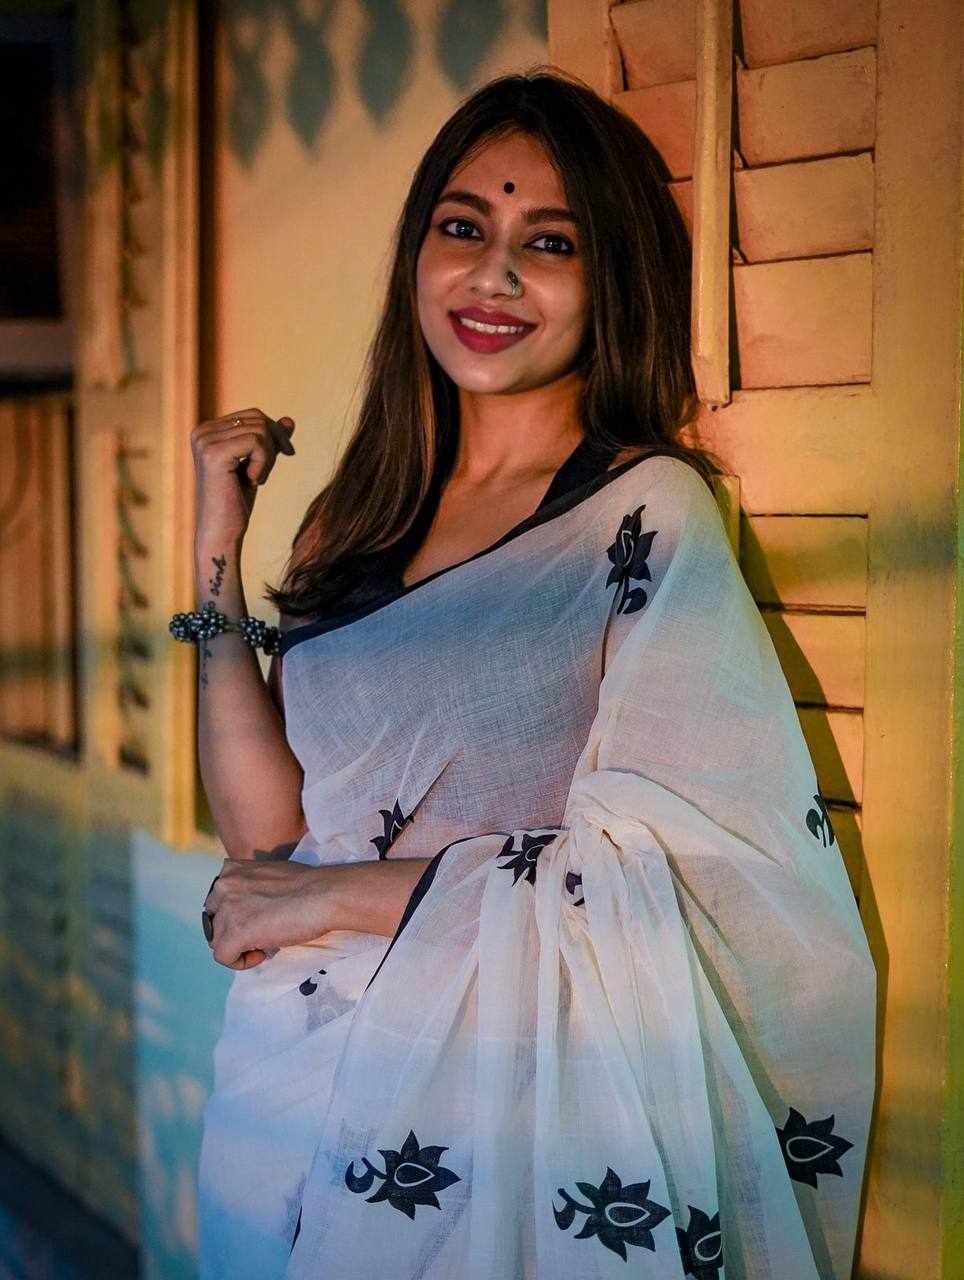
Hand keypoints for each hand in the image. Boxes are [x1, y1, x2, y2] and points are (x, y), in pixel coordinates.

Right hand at [190, 407, 296, 545]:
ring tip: (257, 478)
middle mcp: (202, 432)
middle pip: (258, 418)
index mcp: (207, 431)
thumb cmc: (237, 502)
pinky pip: (256, 442)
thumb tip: (290, 420)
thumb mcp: (258, 464)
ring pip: (260, 429)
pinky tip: (253, 481)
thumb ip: (270, 442)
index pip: (253, 415)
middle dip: (274, 444)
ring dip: (269, 457)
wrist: (222, 532)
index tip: (285, 454)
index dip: (275, 433)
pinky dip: (264, 462)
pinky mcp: (214, 454)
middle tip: (267, 472)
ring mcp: (205, 441)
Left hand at [202, 858, 333, 969]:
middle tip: (258, 935)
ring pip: (217, 940)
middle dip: (232, 931)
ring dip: (239, 946)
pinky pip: (223, 956)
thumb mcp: (269, 874)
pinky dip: (240, 961)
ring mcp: (227, 909)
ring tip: (264, 944)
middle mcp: (223, 886)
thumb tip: (249, 908)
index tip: (255, 919)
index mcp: (230, 869)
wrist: (323, 895)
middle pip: (213, 921)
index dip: (233, 915)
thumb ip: (250, 887)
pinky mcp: (234, 933)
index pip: (216, 900)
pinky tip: (262, 954)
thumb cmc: (307, 885)